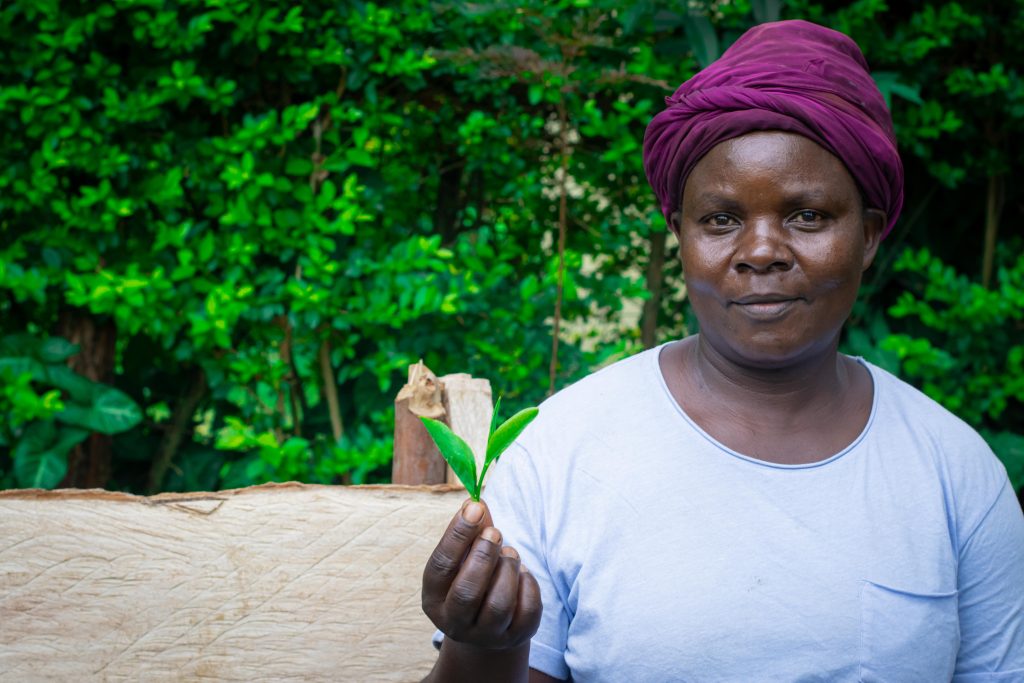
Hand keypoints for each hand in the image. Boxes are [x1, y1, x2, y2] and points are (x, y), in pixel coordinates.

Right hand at [422, 499, 542, 649]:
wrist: (488, 626)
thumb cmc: (473, 579)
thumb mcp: (465, 558)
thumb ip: (470, 532)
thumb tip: (476, 500)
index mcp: (434, 598)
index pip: (440, 566)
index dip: (457, 534)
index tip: (475, 507)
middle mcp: (455, 622)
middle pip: (467, 592)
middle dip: (484, 555)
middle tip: (495, 532)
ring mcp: (485, 635)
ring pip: (499, 604)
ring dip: (508, 569)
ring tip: (510, 554)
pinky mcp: (514, 638)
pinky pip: (527, 611)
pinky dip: (528, 584)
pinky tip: (522, 573)